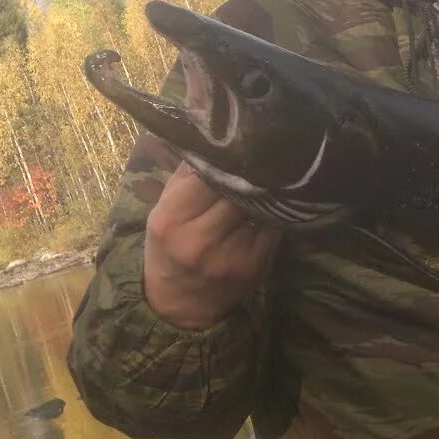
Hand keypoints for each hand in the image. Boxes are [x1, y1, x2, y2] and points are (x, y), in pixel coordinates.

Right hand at [143, 162, 280, 329]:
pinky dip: (273, 213)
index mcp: (171, 219)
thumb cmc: (170, 246)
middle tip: (261, 158)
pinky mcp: (255, 265)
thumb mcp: (165, 209)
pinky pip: (274, 226)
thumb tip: (214, 134)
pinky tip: (271, 206)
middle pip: (238, 190)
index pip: (208, 177)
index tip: (238, 147)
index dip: (226, 160)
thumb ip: (188, 174)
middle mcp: (200, 239)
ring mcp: (230, 255)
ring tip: (268, 178)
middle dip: (249, 174)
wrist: (179, 303)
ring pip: (259, 206)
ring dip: (265, 192)